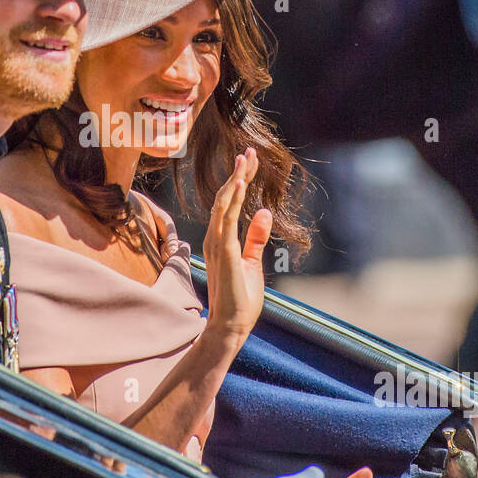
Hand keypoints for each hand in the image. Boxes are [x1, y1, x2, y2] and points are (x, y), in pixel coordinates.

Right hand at [202, 147, 271, 346]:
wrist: (231, 325)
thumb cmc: (240, 298)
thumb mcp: (252, 262)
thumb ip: (256, 238)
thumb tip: (263, 211)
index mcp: (221, 240)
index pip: (229, 203)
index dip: (240, 180)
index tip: (249, 162)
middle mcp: (214, 238)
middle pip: (224, 198)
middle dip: (238, 174)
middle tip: (249, 152)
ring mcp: (217, 245)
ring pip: (223, 204)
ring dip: (235, 180)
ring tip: (245, 160)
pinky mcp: (225, 253)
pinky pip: (226, 220)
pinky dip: (232, 200)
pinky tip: (240, 184)